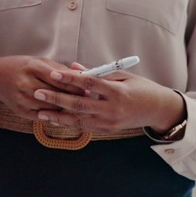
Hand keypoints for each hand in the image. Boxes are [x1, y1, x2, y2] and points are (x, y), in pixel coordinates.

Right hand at [0, 56, 79, 116]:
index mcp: (33, 67)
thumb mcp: (38, 62)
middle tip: (86, 99)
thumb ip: (60, 69)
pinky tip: (59, 112)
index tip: (88, 88)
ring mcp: (23, 98)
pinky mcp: (21, 111)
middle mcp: (26, 83)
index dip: (76, 85)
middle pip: (58, 95)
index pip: (61, 79)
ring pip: (53, 108)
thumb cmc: (20, 66)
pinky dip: (53, 115)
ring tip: (75, 106)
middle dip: (74, 98)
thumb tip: (83, 77)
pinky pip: (43, 116)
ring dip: (65, 108)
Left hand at [31, 67, 185, 133]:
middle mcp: (113, 109)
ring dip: (58, 116)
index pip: (89, 83)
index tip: (53, 73)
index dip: (70, 79)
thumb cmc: (140, 87)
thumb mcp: (122, 75)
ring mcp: (110, 122)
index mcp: (117, 91)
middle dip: (56, 99)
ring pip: (79, 119)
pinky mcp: (108, 129)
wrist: (158, 110)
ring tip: (39, 111)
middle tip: (37, 93)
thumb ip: (97, 72)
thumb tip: (73, 67)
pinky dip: (69, 123)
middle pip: (80, 104)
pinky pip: (85, 126)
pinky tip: (54, 119)